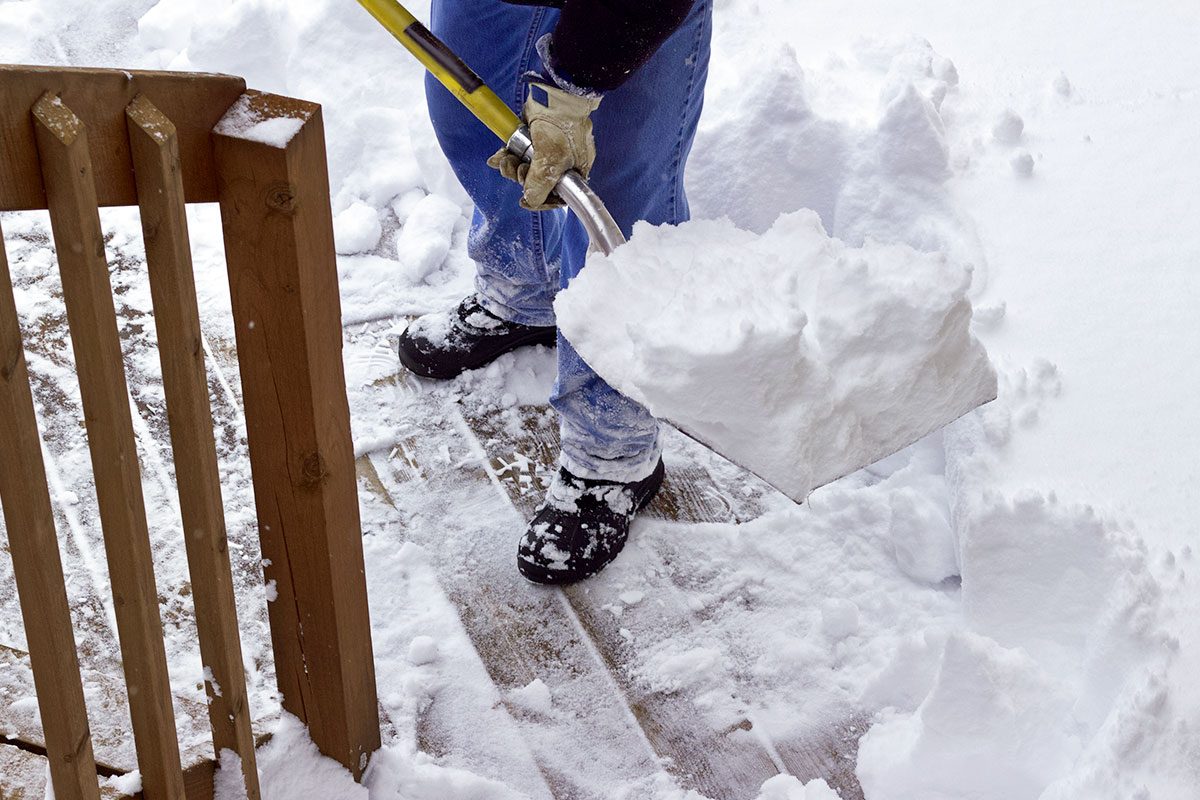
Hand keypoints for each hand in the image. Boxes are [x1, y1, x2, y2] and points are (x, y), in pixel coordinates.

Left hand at [488, 82, 600, 210]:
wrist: (554, 94)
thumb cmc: (562, 125)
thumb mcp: (552, 160)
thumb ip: (541, 183)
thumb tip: (531, 200)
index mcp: (574, 172)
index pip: (558, 196)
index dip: (541, 199)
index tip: (525, 200)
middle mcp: (561, 164)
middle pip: (537, 183)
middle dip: (522, 179)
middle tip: (518, 169)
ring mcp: (546, 152)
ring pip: (525, 170)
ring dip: (512, 167)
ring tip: (507, 159)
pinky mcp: (532, 141)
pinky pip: (518, 156)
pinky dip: (508, 157)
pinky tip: (500, 156)